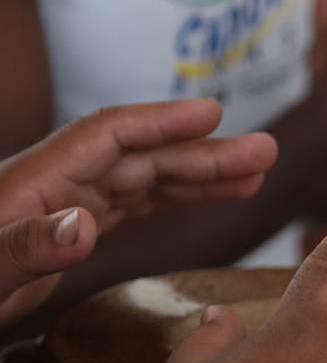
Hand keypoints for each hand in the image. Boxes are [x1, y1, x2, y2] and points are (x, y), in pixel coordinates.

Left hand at [0, 99, 275, 230]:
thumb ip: (25, 248)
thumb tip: (85, 226)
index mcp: (34, 185)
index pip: (108, 137)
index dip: (162, 123)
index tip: (214, 114)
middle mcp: (54, 189)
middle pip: (139, 158)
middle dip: (202, 153)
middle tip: (266, 152)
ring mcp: (63, 209)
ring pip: (142, 182)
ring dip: (198, 177)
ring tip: (254, 177)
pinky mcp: (67, 234)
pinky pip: (130, 208)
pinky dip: (171, 201)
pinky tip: (203, 200)